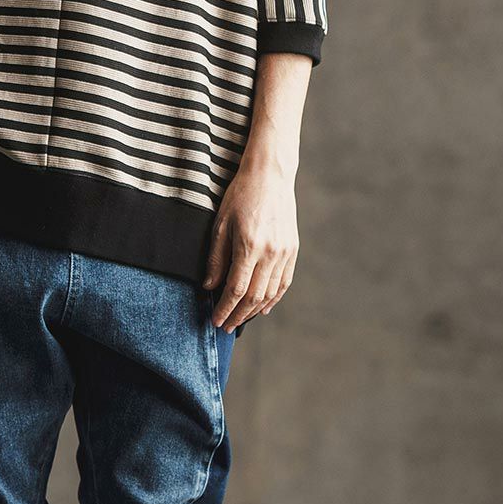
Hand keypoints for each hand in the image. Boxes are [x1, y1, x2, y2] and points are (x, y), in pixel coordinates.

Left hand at [203, 155, 300, 331]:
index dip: (225, 308)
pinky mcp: (293, 249)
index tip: (215, 320)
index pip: (236, 289)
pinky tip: (263, 307)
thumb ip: (216, 259)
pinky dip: (273, 298)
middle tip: (225, 326)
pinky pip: (284, 282)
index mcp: (250, 246)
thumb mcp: (220, 225)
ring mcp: (285, 252)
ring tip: (240, 319)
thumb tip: (209, 288)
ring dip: (255, 311)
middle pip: (254, 297)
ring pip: (271, 293)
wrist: (270, 177)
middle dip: (238, 315)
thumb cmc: (240, 197)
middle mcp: (271, 253)